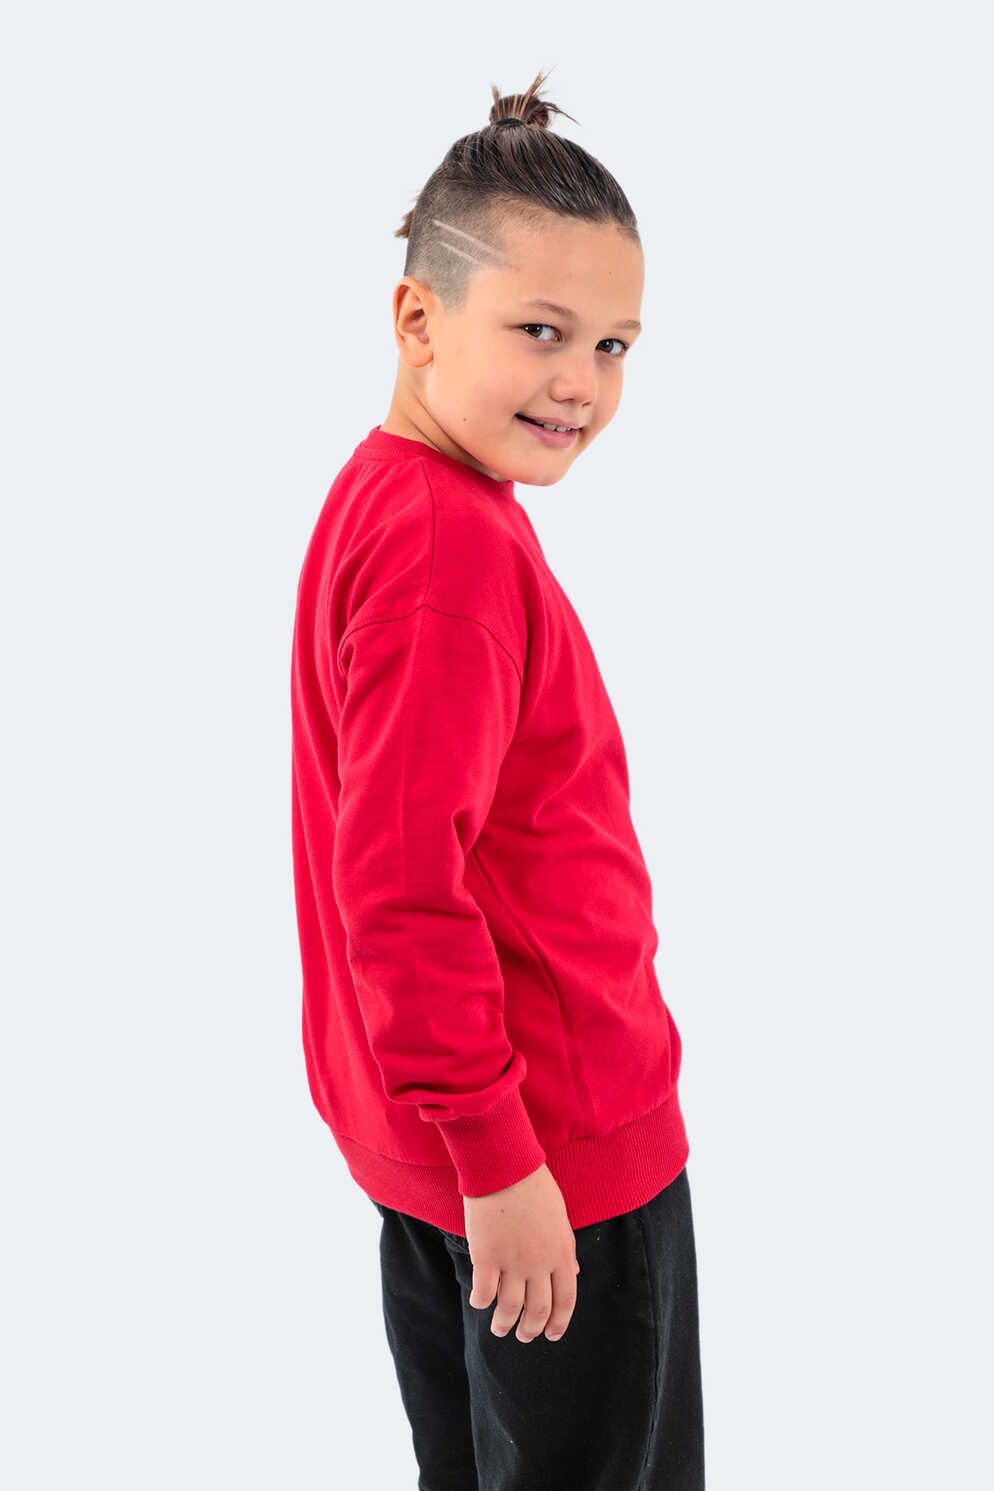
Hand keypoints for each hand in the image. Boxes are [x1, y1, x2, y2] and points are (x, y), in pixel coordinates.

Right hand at [464, 1163, 579, 1343]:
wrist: (505, 1166)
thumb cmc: (534, 1187)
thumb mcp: (560, 1218)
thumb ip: (566, 1248)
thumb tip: (573, 1273)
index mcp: (562, 1253)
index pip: (566, 1300)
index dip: (559, 1323)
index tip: (551, 1334)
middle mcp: (539, 1263)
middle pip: (538, 1310)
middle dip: (531, 1330)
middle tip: (523, 1337)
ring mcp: (512, 1262)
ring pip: (510, 1308)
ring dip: (504, 1324)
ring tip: (499, 1329)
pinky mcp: (486, 1256)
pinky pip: (484, 1292)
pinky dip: (481, 1303)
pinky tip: (479, 1303)